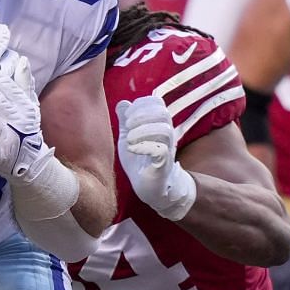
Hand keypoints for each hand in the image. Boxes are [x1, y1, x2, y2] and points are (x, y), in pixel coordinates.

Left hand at [116, 95, 195, 219]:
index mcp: (158, 124)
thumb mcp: (128, 137)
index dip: (141, 104)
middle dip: (142, 115)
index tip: (127, 116)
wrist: (150, 187)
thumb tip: (123, 103)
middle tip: (128, 126)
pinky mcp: (163, 164)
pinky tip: (132, 149)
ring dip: (143, 131)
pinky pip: (160, 150)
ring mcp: (166, 149)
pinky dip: (144, 146)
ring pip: (164, 130)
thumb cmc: (140, 161)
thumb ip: (126, 121)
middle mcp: (166, 134)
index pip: (157, 103)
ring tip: (129, 139)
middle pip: (162, 113)